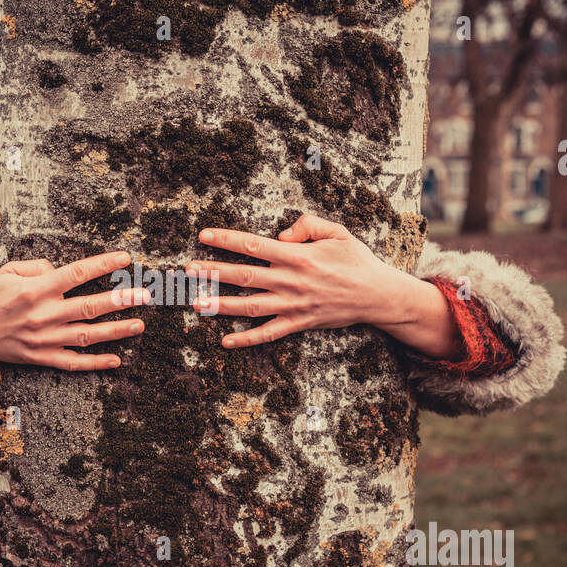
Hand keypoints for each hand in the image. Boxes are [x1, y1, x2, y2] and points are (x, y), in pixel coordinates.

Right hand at [0, 250, 150, 376]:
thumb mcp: (8, 271)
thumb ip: (38, 267)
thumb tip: (61, 271)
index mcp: (35, 290)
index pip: (76, 274)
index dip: (102, 265)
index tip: (125, 258)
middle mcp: (42, 315)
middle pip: (88, 307)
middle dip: (120, 300)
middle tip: (144, 295)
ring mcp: (44, 339)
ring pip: (87, 335)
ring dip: (116, 331)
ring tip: (140, 325)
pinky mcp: (41, 357)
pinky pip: (73, 362)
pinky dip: (95, 363)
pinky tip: (117, 360)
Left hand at [185, 213, 458, 357]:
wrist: (378, 295)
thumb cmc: (356, 261)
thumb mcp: (337, 232)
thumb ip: (308, 225)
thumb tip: (281, 235)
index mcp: (298, 256)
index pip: (254, 245)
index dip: (227, 240)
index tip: (204, 235)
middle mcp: (292, 281)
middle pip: (245, 276)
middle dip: (213, 272)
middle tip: (188, 270)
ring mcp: (294, 305)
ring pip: (251, 306)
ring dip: (221, 305)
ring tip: (195, 303)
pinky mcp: (300, 324)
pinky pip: (269, 334)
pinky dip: (247, 339)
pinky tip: (226, 342)